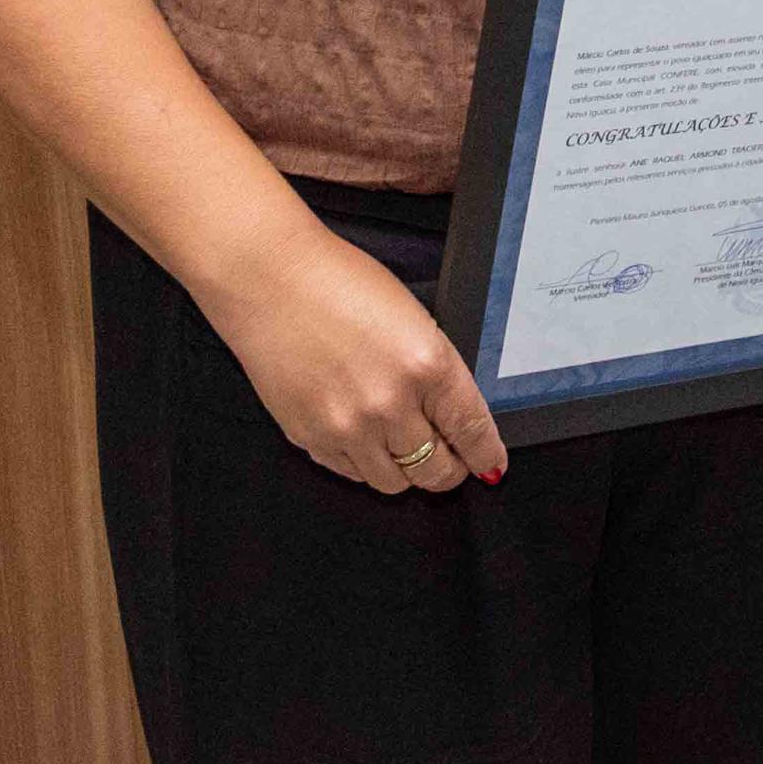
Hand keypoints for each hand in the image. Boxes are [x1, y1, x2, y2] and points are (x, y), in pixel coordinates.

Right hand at [202, 220, 507, 493]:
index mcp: (428, 365)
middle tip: (452, 464)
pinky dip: (366, 466)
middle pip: (434, 469)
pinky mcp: (309, 438)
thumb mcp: (414, 319)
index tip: (491, 467)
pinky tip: (368, 444)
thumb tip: (452, 413)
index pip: (470, 430)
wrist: (271, 281)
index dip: (485, 456)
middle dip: (450, 471)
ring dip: (407, 472)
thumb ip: (435, 371)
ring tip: (407, 453)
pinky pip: (351, 474)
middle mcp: (390, 404)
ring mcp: (347, 427)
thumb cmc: (341, 285)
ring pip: (393, 482)